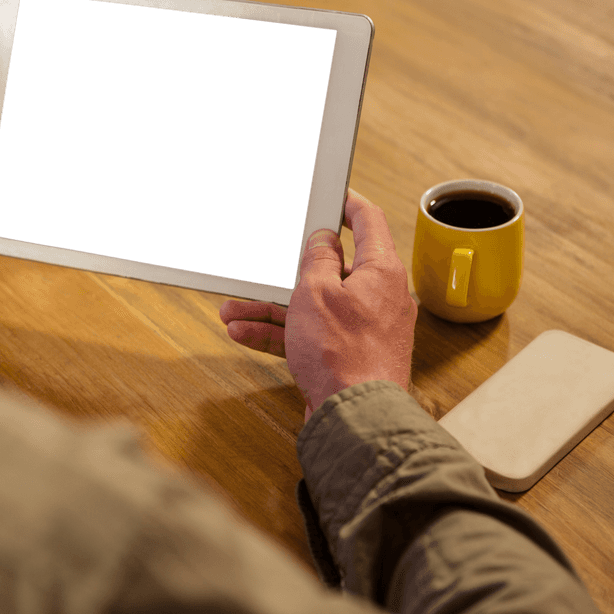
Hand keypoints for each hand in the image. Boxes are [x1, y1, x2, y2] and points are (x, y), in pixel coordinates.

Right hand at [219, 189, 416, 419]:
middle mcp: (378, 298)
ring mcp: (363, 329)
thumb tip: (323, 240)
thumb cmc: (343, 354)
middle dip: (286, 272)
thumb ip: (318, 259)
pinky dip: (280, 334)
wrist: (354, 417)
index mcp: (381, 272)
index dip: (348, 205)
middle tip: (266, 261)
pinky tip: (244, 333)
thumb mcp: (317, 292)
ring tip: (233, 311)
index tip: (333, 196)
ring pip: (313, 308)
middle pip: (330, 271)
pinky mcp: (348, 355)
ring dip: (271, 308)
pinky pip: (310, 335)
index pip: (369, 223)